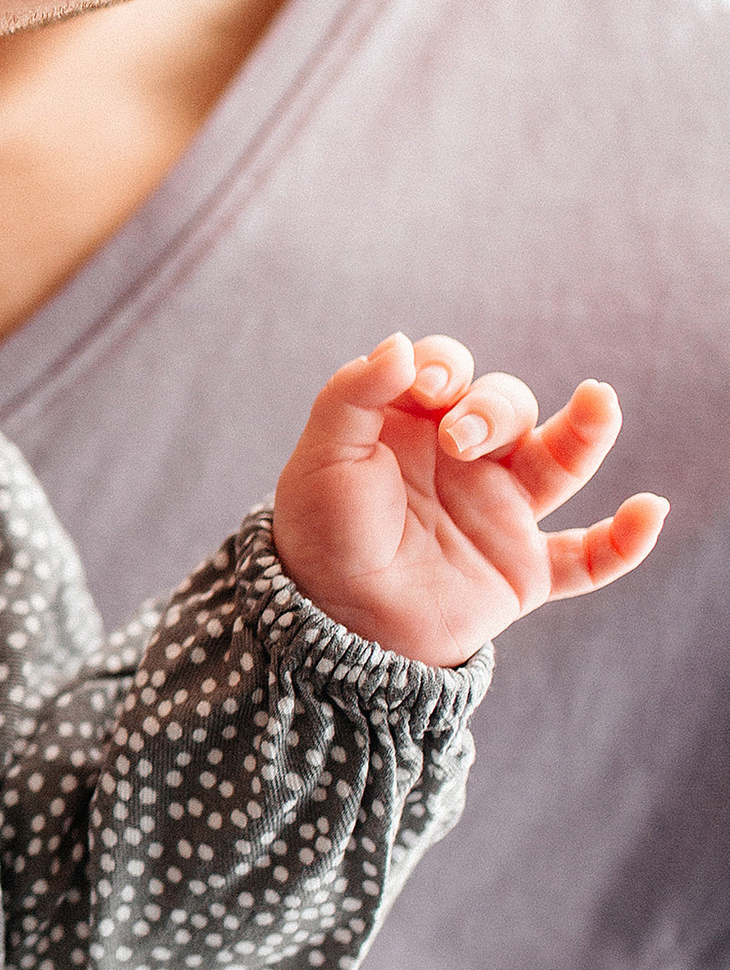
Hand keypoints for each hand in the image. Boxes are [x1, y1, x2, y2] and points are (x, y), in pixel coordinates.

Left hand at [271, 330, 664, 666]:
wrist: (331, 624)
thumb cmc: (320, 535)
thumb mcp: (320, 456)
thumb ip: (353, 394)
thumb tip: (403, 345)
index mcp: (413, 426)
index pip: (450, 371)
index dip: (447, 367)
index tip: (427, 389)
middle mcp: (464, 462)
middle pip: (509, 407)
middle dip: (493, 408)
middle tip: (458, 440)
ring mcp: (499, 513)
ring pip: (560, 462)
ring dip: (585, 432)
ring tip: (598, 401)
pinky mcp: (523, 570)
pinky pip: (588, 558)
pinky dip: (624, 541)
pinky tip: (648, 510)